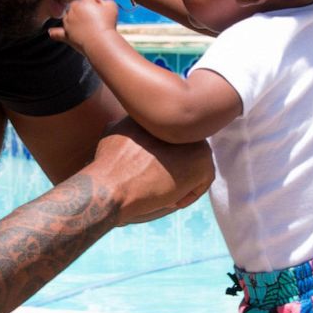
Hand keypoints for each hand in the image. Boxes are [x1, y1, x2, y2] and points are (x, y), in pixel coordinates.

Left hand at [48, 0, 119, 55]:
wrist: (100, 42)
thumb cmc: (107, 23)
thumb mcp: (111, 5)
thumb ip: (104, 0)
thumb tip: (98, 3)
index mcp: (81, 1)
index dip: (98, 2)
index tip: (103, 11)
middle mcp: (71, 10)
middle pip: (78, 5)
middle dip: (86, 9)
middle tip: (98, 20)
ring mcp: (67, 23)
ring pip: (71, 17)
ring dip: (77, 19)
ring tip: (90, 28)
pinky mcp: (67, 35)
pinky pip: (58, 33)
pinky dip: (56, 33)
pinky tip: (51, 32)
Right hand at [82, 116, 213, 225]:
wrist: (113, 185)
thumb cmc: (108, 166)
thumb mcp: (114, 133)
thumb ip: (130, 127)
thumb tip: (123, 125)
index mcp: (161, 113)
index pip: (173, 135)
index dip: (163, 155)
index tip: (150, 170)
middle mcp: (180, 120)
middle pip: (186, 148)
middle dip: (175, 166)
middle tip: (159, 183)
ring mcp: (193, 139)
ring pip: (196, 162)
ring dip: (183, 179)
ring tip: (164, 192)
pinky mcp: (202, 160)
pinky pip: (204, 178)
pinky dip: (190, 193)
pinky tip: (172, 199)